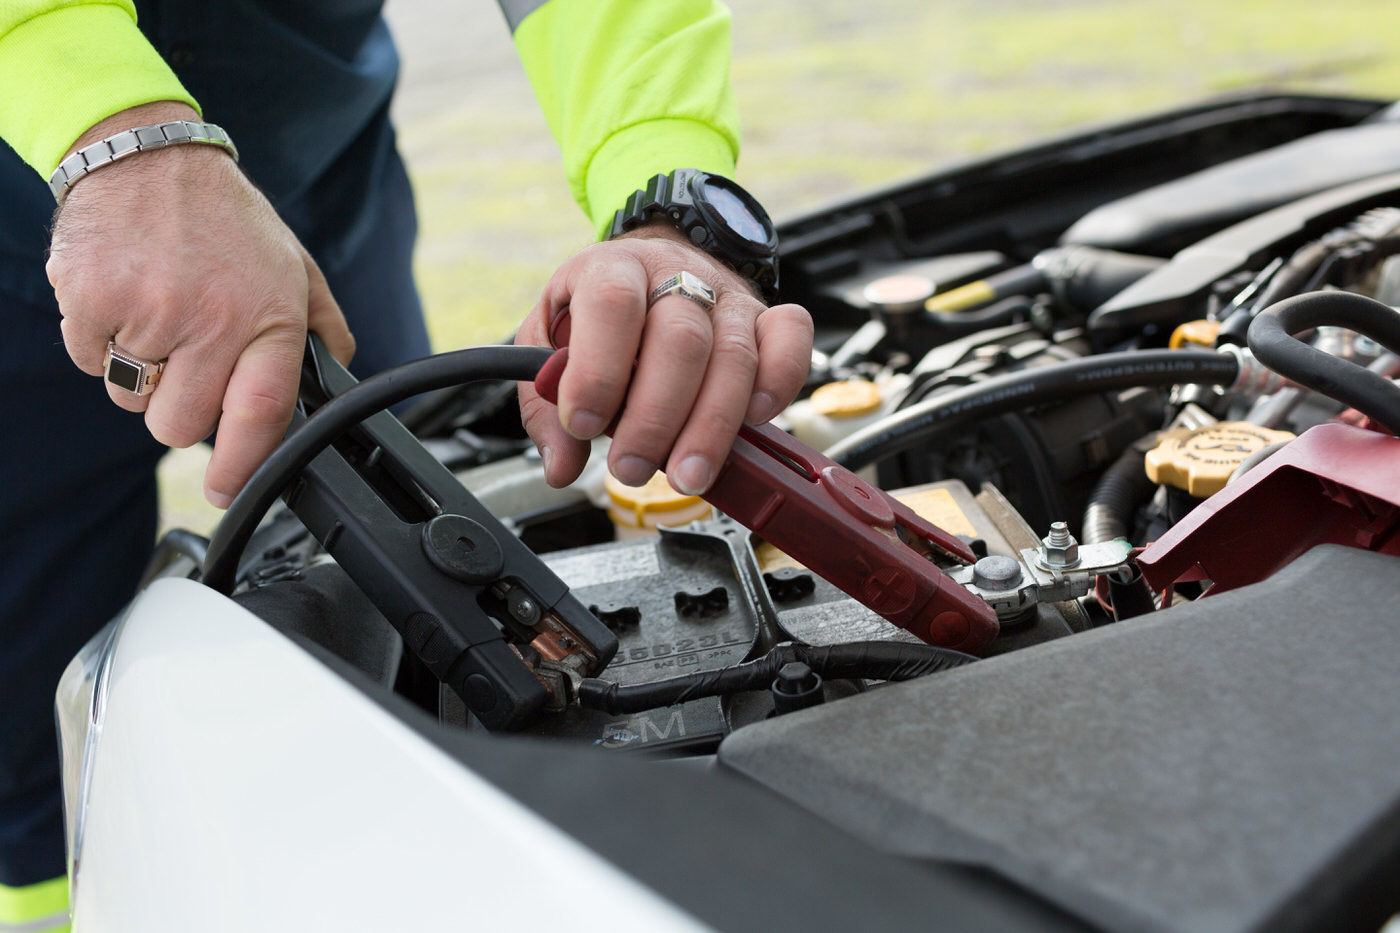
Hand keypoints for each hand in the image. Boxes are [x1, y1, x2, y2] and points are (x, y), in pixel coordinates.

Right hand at [48, 102, 354, 507]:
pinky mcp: (90, 300)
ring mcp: (147, 310)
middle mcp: (212, 318)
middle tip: (187, 358)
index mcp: (269, 315)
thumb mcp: (296, 267)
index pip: (260, 415)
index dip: (243, 467)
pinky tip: (124, 297)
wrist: (147, 154)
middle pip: (181, 426)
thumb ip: (322, 329)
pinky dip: (100, 342)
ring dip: (140, 374)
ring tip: (158, 314)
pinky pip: (89, 362)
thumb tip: (338, 383)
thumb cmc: (226, 220)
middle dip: (180, 407)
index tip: (228, 492)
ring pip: (132, 401)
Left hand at [517, 222, 812, 494]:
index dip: (598, 369)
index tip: (583, 425)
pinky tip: (754, 421)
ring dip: (711, 426)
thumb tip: (561, 464)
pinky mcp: (766, 317)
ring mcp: (727, 295)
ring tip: (686, 475)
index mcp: (611, 268)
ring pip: (734, 354)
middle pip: (680, 339)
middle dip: (655, 417)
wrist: (650, 266)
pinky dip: (779, 383)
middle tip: (631, 468)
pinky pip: (790, 339)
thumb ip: (547, 404)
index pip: (612, 305)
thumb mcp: (550, 341)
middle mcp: (675, 274)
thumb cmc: (599, 313)